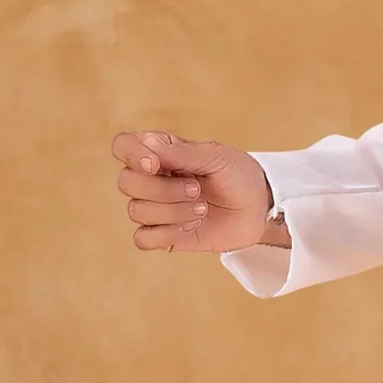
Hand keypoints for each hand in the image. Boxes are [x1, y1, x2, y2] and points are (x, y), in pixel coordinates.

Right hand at [109, 130, 282, 252]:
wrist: (259, 210)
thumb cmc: (239, 176)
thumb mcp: (217, 158)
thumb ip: (183, 153)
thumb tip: (149, 144)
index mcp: (160, 152)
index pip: (123, 146)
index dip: (132, 155)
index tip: (155, 164)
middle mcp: (152, 179)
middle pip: (127, 182)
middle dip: (164, 189)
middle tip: (198, 189)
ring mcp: (156, 207)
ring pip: (136, 211)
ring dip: (173, 212)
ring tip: (202, 209)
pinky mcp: (163, 235)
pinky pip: (143, 238)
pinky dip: (166, 234)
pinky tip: (190, 227)